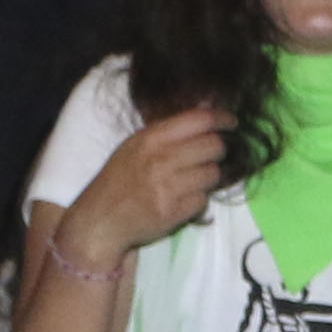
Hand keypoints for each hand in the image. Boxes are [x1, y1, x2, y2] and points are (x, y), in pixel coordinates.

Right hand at [66, 102, 234, 260]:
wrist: (100, 220)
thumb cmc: (119, 180)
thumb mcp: (134, 146)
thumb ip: (168, 131)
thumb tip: (206, 111)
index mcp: (150, 138)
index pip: (199, 120)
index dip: (222, 119)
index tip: (231, 122)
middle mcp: (161, 159)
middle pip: (214, 146)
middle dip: (217, 150)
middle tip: (209, 156)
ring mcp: (169, 186)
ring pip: (213, 174)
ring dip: (208, 177)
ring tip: (190, 180)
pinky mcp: (175, 211)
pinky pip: (204, 200)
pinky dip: (198, 200)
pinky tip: (182, 199)